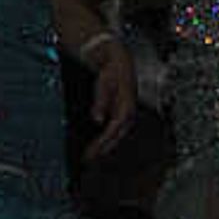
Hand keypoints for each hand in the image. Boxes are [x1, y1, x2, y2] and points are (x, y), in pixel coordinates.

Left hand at [82, 42, 138, 156]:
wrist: (118, 59)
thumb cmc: (112, 70)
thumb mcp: (104, 83)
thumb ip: (101, 101)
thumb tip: (98, 119)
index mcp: (126, 107)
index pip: (113, 131)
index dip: (102, 144)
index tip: (91, 153)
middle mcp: (129, 112)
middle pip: (116, 136)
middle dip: (103, 149)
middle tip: (89, 159)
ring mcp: (127, 112)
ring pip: (117, 134)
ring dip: (106, 145)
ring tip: (94, 154)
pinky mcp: (122, 111)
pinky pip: (116, 129)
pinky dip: (108, 137)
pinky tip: (100, 140)